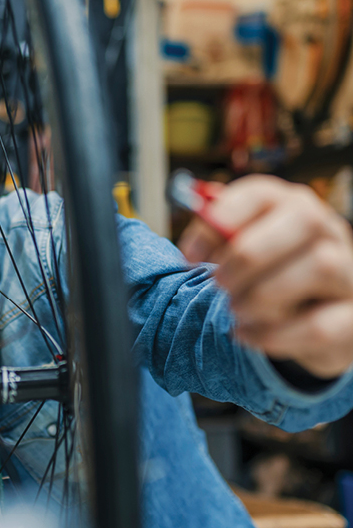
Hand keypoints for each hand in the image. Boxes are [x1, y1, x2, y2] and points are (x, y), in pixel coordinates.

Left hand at [179, 174, 352, 378]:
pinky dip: (275, 335)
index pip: (262, 192)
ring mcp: (349, 273)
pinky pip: (322, 325)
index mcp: (291, 207)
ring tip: (236, 310)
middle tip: (219, 283)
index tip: (190, 255)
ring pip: (321, 266)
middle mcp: (328, 232)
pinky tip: (247, 335)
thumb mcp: (242, 254)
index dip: (221, 219)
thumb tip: (191, 250)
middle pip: (304, 219)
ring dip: (263, 294)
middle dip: (249, 254)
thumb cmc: (269, 278)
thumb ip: (218, 241)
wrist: (313, 321)